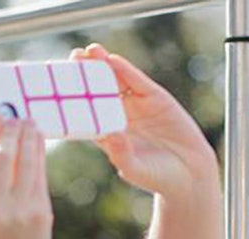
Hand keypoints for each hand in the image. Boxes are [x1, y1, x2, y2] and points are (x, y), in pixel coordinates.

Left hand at [72, 44, 218, 197]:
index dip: (74, 99)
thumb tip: (110, 135)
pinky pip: (138, 83)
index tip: (58, 87)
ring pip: (117, 82)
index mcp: (108, 134)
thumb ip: (121, 153)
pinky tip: (114, 60)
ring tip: (90, 51)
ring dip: (104, 66)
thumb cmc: (157, 177)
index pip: (86, 112)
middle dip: (86, 74)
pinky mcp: (156, 99)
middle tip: (72, 57)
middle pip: (99, 92)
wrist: (189, 174)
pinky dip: (127, 71)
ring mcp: (137, 106)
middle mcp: (120, 116)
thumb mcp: (135, 168)